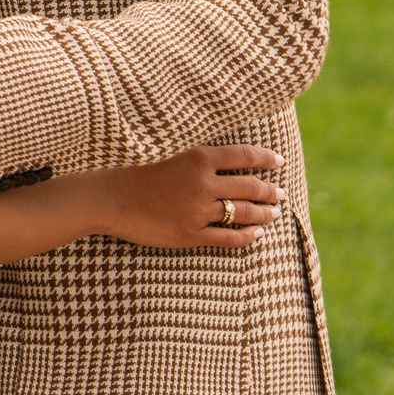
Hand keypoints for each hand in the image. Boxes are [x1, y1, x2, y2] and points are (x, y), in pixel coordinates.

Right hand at [101, 144, 287, 250]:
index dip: (266, 159)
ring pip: (244, 213)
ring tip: (274, 213)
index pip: (245, 156)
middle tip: (281, 194)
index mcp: (199, 158)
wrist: (113, 199)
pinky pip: (229, 238)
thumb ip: (204, 163)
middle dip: (271, 191)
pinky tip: (257, 235)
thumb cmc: (142, 176)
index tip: (279, 162)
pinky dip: (247, 237)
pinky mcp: (192, 235)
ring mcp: (199, 211)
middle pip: (250, 187)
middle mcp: (203, 184)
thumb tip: (235, 169)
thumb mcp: (176, 159)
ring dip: (264, 214)